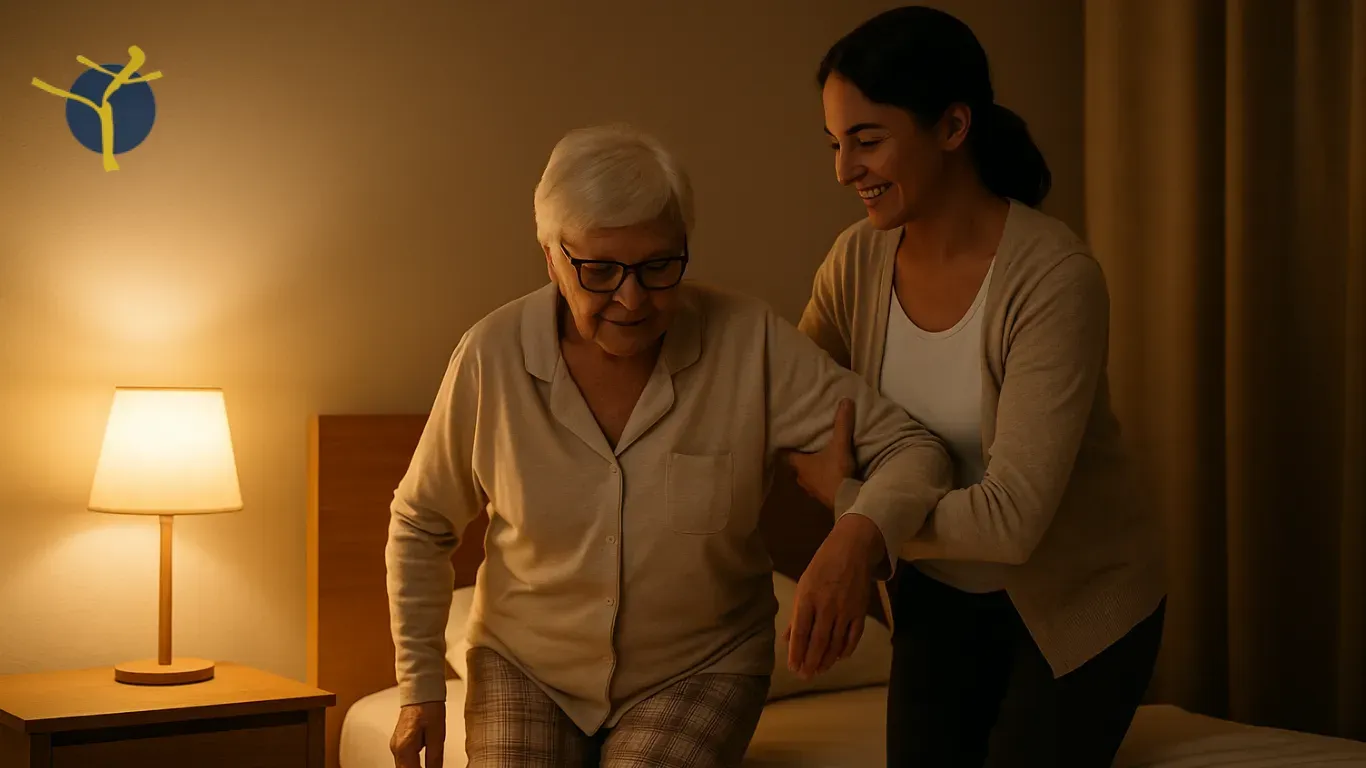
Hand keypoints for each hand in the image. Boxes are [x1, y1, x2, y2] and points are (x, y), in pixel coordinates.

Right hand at [391, 702, 444, 767]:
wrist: (420, 690)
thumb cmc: (429, 707)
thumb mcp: (437, 735)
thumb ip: (434, 758)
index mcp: (404, 747)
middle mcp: (396, 748)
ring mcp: (395, 745)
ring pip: (403, 767)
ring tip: (430, 767)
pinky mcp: (399, 741)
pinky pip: (404, 760)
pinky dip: (412, 766)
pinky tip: (422, 766)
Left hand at [782, 513, 884, 678]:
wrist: (852, 549)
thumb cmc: (822, 565)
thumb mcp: (804, 584)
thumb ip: (797, 614)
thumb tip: (787, 638)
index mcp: (808, 598)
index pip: (801, 633)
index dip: (796, 653)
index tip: (793, 667)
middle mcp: (826, 606)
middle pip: (818, 642)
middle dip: (811, 662)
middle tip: (805, 676)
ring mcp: (845, 610)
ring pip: (836, 643)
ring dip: (827, 660)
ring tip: (820, 671)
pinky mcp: (861, 611)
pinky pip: (853, 636)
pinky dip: (846, 649)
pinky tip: (839, 658)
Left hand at [784, 398, 856, 509]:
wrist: (848, 501)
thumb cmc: (836, 472)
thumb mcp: (840, 445)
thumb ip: (842, 424)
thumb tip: (845, 400)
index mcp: (800, 465)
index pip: (787, 455)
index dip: (788, 447)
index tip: (790, 440)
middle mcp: (802, 478)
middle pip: (798, 466)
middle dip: (803, 458)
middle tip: (809, 448)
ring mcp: (812, 490)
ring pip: (808, 477)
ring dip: (814, 471)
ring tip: (822, 461)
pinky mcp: (823, 498)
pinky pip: (819, 486)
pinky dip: (823, 481)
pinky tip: (831, 476)